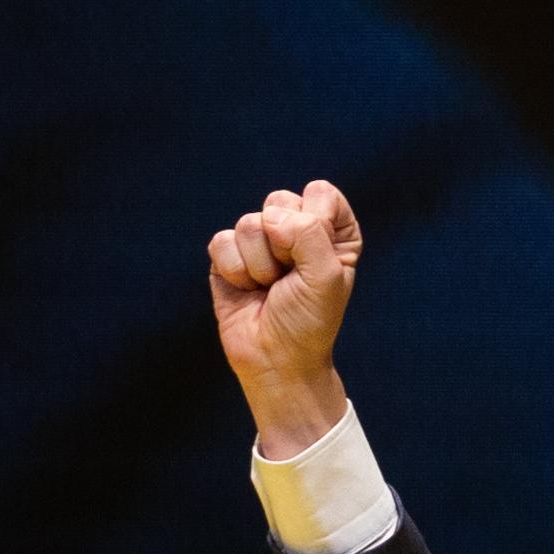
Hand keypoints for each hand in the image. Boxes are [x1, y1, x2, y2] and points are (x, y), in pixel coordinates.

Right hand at [207, 180, 360, 458]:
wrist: (276, 360)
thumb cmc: (309, 322)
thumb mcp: (326, 276)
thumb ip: (308, 232)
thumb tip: (269, 217)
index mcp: (331, 231)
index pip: (320, 193)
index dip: (314, 222)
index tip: (317, 259)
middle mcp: (296, 230)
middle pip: (279, 201)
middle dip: (283, 245)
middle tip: (290, 278)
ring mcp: (261, 242)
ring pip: (249, 223)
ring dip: (260, 265)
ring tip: (269, 288)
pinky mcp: (229, 256)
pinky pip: (222, 241)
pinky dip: (235, 271)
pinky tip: (246, 290)